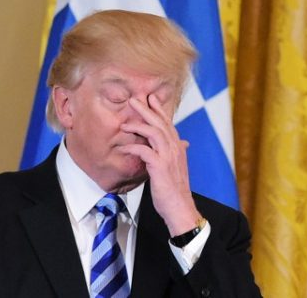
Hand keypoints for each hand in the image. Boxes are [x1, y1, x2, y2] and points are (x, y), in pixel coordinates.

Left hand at [118, 95, 201, 235]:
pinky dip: (133, 147)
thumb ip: (177, 153)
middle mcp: (175, 149)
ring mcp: (168, 157)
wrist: (180, 207)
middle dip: (147, 109)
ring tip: (125, 123)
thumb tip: (183, 143)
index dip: (159, 110)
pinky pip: (144, 151)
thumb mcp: (177, 167)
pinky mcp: (160, 166)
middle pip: (160, 123)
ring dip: (138, 125)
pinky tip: (124, 147)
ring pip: (154, 132)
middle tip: (134, 99)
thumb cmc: (175, 189)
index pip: (168, 124)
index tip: (150, 98)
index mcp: (178, 148)